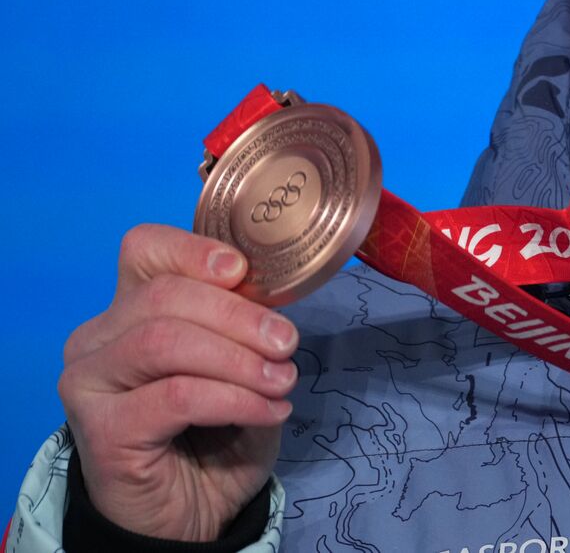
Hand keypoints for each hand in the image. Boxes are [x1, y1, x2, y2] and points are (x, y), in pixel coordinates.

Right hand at [58, 224, 298, 541]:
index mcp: (128, 308)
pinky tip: (268, 412)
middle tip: (287, 344)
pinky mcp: (101, 430)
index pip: (144, 250)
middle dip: (240, 315)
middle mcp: (96, 340)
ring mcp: (89, 384)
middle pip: (164, 295)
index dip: (195, 250)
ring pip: (166, 341)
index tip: (245, 272)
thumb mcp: (239, 363)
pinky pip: (177, 396)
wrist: (191, 512)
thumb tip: (272, 293)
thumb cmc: (215, 431)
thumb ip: (242, 323)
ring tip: (281, 382)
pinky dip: (234, 400)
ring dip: (239, 359)